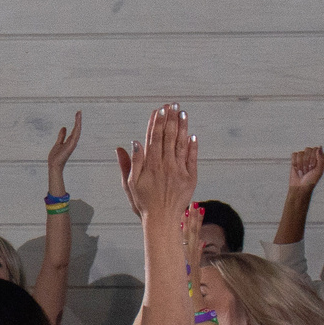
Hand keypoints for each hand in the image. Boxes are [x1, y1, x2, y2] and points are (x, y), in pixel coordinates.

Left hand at [46, 110, 81, 192]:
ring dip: (78, 122)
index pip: (74, 130)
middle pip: (77, 129)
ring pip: (77, 131)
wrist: (54, 165)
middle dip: (78, 120)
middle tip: (79, 111)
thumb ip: (61, 136)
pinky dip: (76, 129)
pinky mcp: (71, 146)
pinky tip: (77, 123)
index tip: (77, 114)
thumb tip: (64, 127)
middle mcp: (72, 142)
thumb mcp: (58, 143)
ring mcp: (72, 144)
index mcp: (70, 141)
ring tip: (79, 114)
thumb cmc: (56, 157)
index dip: (76, 122)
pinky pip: (75, 136)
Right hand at [119, 104, 198, 223]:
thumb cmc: (143, 202)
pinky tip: (192, 134)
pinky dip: (192, 146)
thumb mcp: (130, 184)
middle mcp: (165, 165)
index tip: (159, 109)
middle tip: (173, 104)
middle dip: (170, 119)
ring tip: (183, 112)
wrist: (162, 220)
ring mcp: (179, 171)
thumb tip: (133, 143)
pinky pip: (192, 159)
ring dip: (182, 127)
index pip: (154, 138)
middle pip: (168, 137)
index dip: (156, 122)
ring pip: (180, 144)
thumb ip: (131, 163)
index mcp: (150, 165)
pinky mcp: (190, 178)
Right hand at [289, 147, 323, 192]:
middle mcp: (311, 156)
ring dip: (301, 163)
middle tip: (308, 169)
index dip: (313, 157)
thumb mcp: (319, 170)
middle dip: (307, 160)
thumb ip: (321, 159)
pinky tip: (296, 168)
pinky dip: (295, 162)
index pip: (315, 149)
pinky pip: (294, 154)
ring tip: (302, 170)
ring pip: (300, 153)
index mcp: (318, 158)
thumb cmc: (311, 180)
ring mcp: (302, 158)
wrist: (300, 187)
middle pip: (307, 149)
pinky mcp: (294, 160)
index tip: (313, 166)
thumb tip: (319, 147)